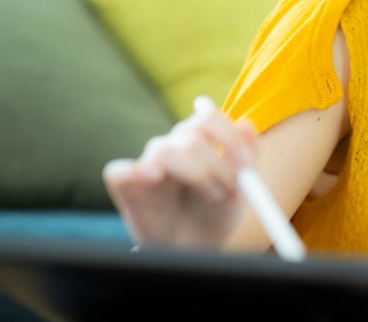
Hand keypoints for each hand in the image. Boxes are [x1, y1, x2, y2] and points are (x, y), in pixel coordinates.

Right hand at [103, 106, 257, 249]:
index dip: (229, 138)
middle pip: (192, 138)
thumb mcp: (240, 189)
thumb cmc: (214, 214)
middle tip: (231, 191)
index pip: (208, 119)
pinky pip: (119, 171)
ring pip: (166, 152)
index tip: (245, 165)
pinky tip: (153, 178)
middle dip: (217, 166)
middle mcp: (172, 145)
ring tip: (213, 197)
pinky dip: (134, 171)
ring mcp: (148, 164)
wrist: (194, 249)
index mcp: (199, 138)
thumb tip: (247, 124)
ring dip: (196, 174)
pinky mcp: (126, 185)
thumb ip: (246, 157)